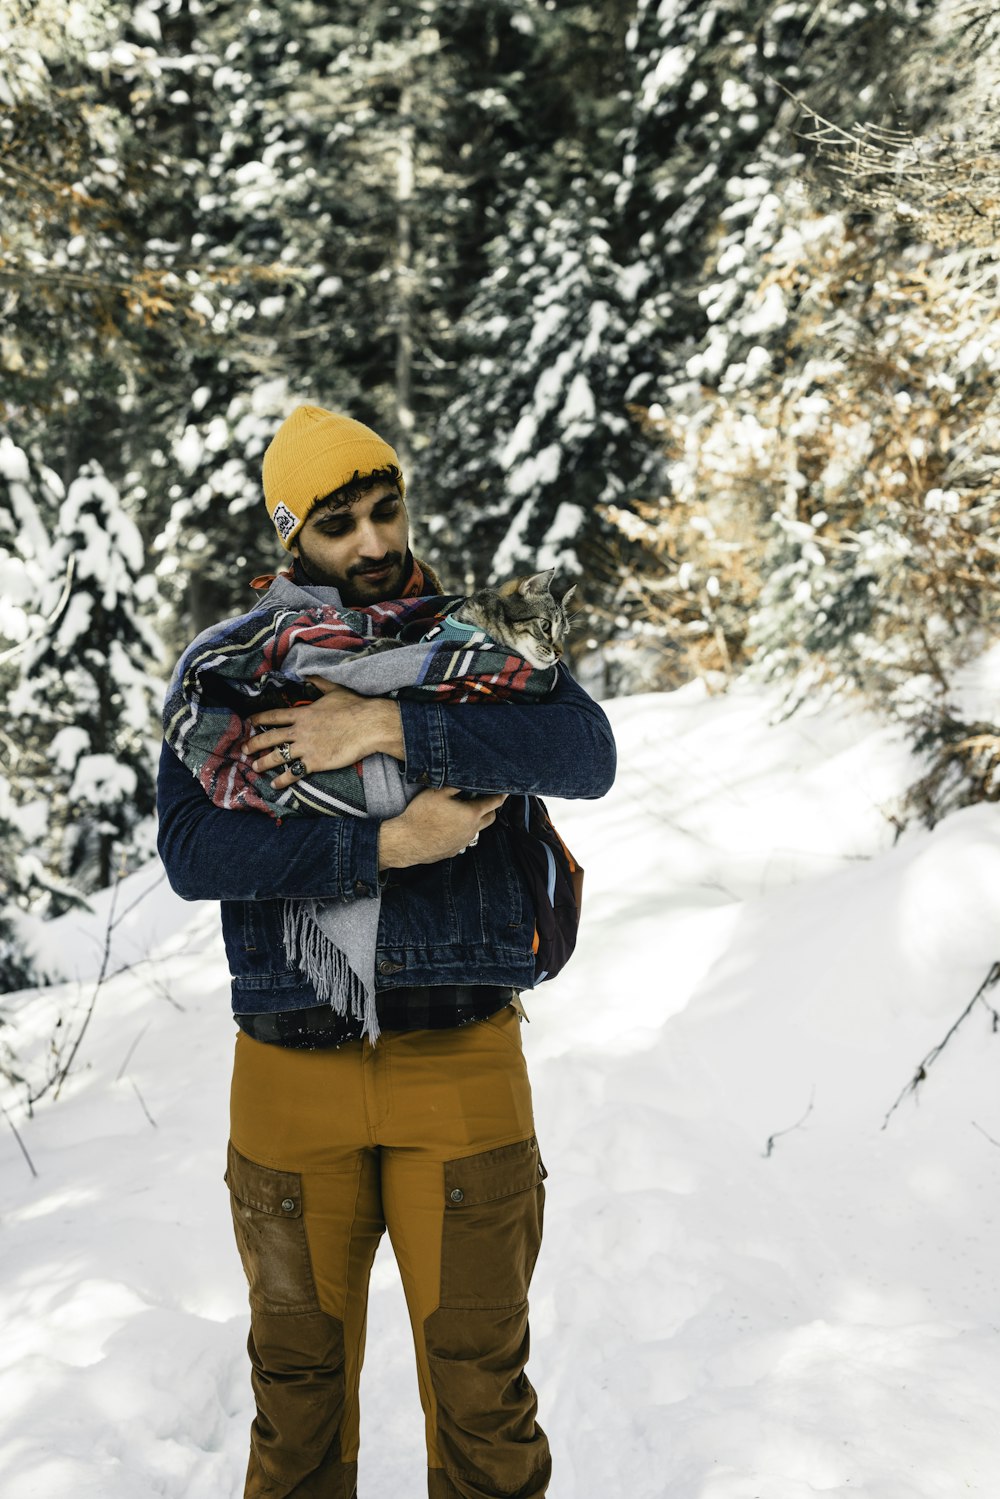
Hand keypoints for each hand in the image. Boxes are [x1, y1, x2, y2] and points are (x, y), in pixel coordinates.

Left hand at [243, 681, 404, 788]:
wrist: (368, 725)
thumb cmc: (354, 707)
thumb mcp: (334, 689)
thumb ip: (319, 682)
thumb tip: (308, 673)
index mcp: (303, 713)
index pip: (275, 716)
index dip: (260, 719)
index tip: (249, 722)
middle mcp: (300, 730)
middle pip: (270, 737)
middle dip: (254, 743)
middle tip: (244, 749)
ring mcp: (306, 747)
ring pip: (278, 756)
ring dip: (264, 763)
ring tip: (254, 767)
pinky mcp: (315, 762)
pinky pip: (294, 772)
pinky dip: (283, 779)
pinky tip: (275, 784)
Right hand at [378, 788, 506, 869]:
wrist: (406, 842)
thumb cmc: (421, 815)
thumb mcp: (438, 792)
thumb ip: (457, 783)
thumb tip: (469, 776)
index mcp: (471, 814)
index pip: (494, 803)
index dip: (501, 795)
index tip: (506, 790)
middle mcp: (472, 830)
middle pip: (491, 818)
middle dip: (491, 808)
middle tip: (485, 799)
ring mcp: (463, 843)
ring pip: (477, 830)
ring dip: (476, 821)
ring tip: (465, 811)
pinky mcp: (454, 850)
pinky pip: (464, 839)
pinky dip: (463, 831)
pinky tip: (450, 825)